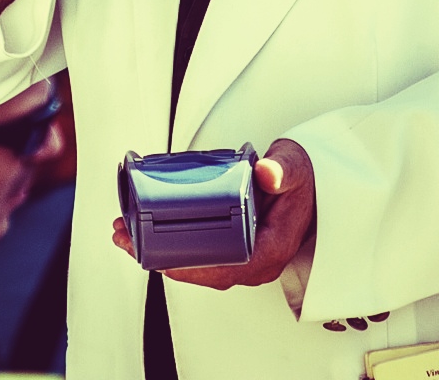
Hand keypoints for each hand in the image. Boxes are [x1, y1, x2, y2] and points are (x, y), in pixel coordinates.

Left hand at [111, 138, 315, 290]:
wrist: (313, 183)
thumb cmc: (302, 179)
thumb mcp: (293, 168)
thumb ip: (281, 170)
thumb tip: (267, 174)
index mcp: (270, 250)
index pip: (223, 269)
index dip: (187, 267)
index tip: (156, 256)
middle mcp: (256, 263)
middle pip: (201, 271)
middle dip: (160, 257)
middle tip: (126, 236)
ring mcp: (244, 259)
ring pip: (197, 266)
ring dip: (160, 253)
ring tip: (126, 234)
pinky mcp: (234, 250)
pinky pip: (200, 256)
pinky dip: (172, 247)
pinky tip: (147, 234)